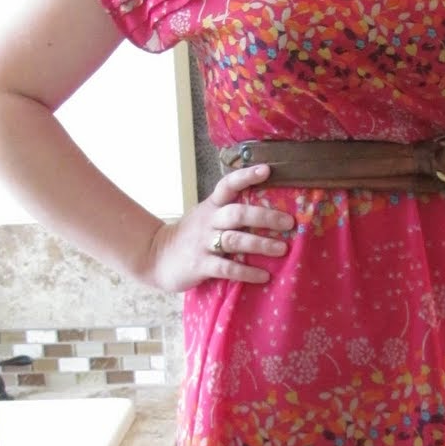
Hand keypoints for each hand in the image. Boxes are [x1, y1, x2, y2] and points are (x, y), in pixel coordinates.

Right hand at [144, 164, 294, 291]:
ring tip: (282, 249)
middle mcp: (208, 221)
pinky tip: (264, 276)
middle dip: (266, 216)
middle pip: (238, 213)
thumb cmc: (190, 237)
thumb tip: (270, 210)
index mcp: (211, 206)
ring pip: (235, 240)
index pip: (228, 185)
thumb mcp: (205, 217)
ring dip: (261, 244)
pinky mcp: (200, 265)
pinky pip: (227, 268)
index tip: (267, 170)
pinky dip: (247, 271)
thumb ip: (229, 212)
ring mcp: (203, 243)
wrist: (155, 257)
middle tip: (289, 222)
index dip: (246, 176)